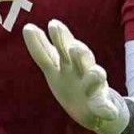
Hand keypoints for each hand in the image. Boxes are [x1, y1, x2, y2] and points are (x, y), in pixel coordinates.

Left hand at [23, 19, 129, 133]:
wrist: (91, 109)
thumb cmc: (70, 81)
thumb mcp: (53, 67)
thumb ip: (42, 49)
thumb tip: (28, 27)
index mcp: (66, 62)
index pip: (58, 49)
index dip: (57, 38)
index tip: (52, 24)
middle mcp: (81, 70)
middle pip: (80, 57)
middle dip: (79, 52)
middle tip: (74, 47)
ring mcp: (93, 86)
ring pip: (95, 76)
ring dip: (95, 74)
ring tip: (95, 72)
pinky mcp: (102, 103)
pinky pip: (104, 106)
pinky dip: (105, 108)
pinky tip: (105, 110)